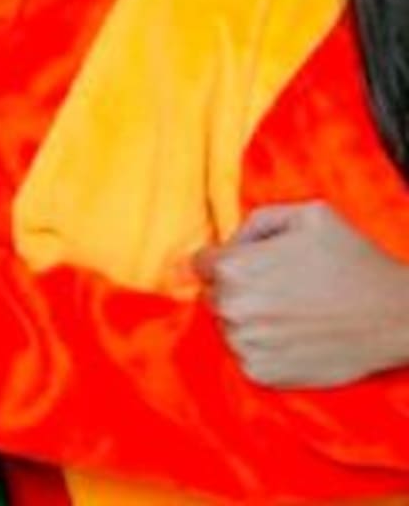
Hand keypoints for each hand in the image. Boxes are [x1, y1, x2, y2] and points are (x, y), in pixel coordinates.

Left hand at [196, 201, 408, 387]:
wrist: (396, 317)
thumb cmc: (352, 260)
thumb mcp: (307, 214)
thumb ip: (258, 221)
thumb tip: (227, 241)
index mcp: (235, 267)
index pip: (201, 263)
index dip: (224, 260)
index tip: (248, 265)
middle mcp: (233, 308)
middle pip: (213, 294)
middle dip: (235, 288)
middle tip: (276, 288)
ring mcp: (246, 345)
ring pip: (227, 326)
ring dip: (247, 319)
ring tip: (288, 312)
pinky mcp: (262, 375)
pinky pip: (244, 355)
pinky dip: (262, 346)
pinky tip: (293, 335)